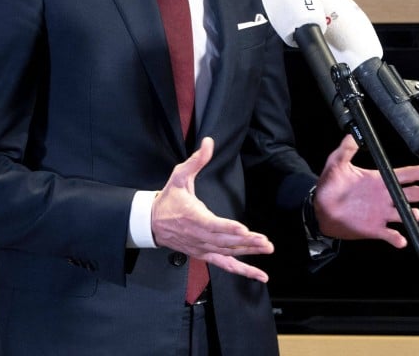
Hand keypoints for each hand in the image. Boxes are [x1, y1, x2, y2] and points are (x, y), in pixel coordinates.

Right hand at [151, 137, 274, 281]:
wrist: (152, 223)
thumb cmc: (168, 199)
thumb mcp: (179, 176)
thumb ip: (196, 161)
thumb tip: (209, 143)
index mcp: (193, 217)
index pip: (212, 225)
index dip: (228, 228)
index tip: (243, 230)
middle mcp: (198, 236)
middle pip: (225, 241)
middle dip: (247, 242)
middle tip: (265, 242)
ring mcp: (202, 248)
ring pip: (228, 253)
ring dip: (248, 253)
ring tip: (267, 249)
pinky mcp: (205, 254)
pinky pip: (225, 264)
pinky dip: (243, 271)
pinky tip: (259, 275)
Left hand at [312, 134, 418, 247]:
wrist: (320, 209)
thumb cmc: (329, 186)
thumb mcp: (337, 163)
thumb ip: (346, 149)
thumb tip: (352, 135)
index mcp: (378, 180)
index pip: (402, 175)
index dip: (417, 172)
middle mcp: (383, 196)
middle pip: (409, 194)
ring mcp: (381, 213)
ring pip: (403, 213)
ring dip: (412, 214)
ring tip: (417, 214)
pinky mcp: (375, 229)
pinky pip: (389, 234)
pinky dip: (397, 238)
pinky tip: (401, 239)